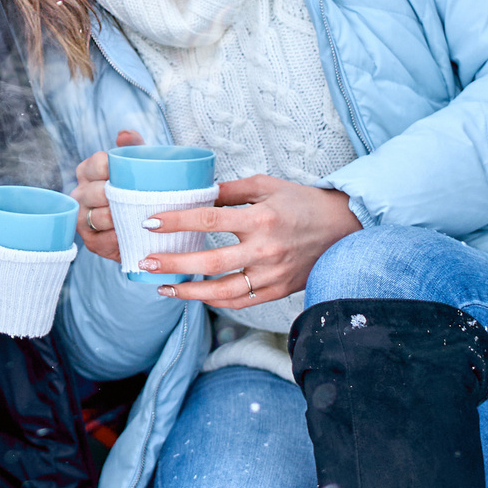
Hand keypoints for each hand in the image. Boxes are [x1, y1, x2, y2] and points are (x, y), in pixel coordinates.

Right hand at [70, 130, 142, 263]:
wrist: (146, 224)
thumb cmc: (138, 189)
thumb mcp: (137, 167)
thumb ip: (133, 147)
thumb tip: (124, 135)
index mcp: (87, 172)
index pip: (96, 164)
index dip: (112, 167)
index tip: (130, 173)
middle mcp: (79, 194)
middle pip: (96, 192)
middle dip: (118, 196)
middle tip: (139, 197)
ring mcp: (82, 219)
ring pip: (98, 217)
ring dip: (119, 218)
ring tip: (137, 217)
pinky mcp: (90, 242)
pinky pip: (102, 240)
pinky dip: (118, 239)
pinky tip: (131, 234)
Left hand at [132, 174, 361, 306]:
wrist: (342, 229)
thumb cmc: (302, 203)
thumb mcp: (267, 185)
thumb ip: (231, 189)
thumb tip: (198, 192)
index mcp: (260, 218)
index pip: (210, 219)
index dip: (178, 220)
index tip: (150, 222)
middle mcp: (265, 249)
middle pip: (211, 261)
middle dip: (174, 263)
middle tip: (145, 262)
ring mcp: (271, 274)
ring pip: (224, 290)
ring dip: (189, 292)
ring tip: (164, 287)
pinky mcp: (277, 290)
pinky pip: (242, 302)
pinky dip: (216, 302)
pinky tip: (195, 296)